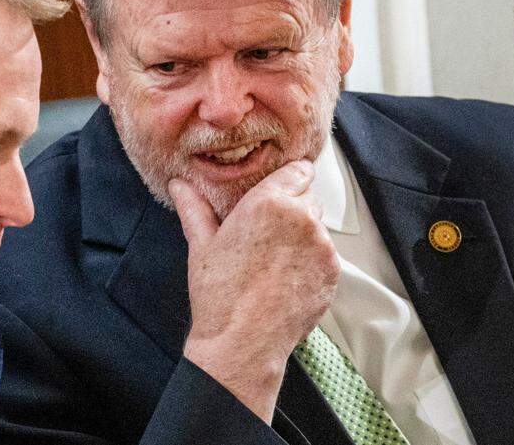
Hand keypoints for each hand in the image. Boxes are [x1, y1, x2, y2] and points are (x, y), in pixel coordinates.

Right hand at [171, 159, 339, 422]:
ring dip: (302, 234)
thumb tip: (180, 185)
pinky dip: (311, 260)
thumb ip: (194, 207)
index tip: (276, 191)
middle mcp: (302, 217)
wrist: (243, 343)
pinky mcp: (333, 271)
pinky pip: (326, 253)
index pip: (298, 170)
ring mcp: (322, 246)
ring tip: (274, 259)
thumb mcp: (201, 245)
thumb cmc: (220, 295)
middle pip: (307, 197)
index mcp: (269, 202)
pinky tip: (286, 276)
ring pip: (318, 226)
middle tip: (266, 232)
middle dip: (291, 208)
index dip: (286, 180)